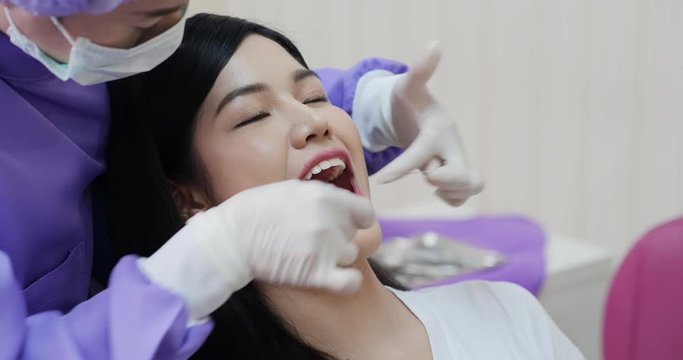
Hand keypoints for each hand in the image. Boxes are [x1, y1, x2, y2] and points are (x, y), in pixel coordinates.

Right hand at [139, 180, 373, 321]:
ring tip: (310, 254)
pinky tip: (336, 279)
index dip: (356, 219)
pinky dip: (348, 282)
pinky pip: (350, 281)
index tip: (345, 224)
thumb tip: (340, 206)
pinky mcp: (316, 273)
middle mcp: (330, 220)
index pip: (364, 212)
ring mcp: (325, 247)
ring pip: (349, 255)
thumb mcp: (291, 189)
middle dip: (338, 236)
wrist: (232, 238)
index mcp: (325, 196)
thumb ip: (321, 197)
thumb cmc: (255, 211)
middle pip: (353, 234)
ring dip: (335, 257)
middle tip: (311, 238)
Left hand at [373, 41, 483, 205]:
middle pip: (469, 176)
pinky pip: (461, 195)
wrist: (416, 114)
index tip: (381, 178)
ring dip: (451, 192)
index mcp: (439, 129)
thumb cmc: (409, 101)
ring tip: (430, 181)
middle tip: (427, 177)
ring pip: (471, 187)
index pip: (425, 151)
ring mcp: (456, 162)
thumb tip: (435, 45)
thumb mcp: (410, 86)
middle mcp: (453, 147)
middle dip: (449, 182)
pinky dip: (451, 198)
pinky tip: (435, 189)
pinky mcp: (454, 174)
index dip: (403, 167)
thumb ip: (420, 70)